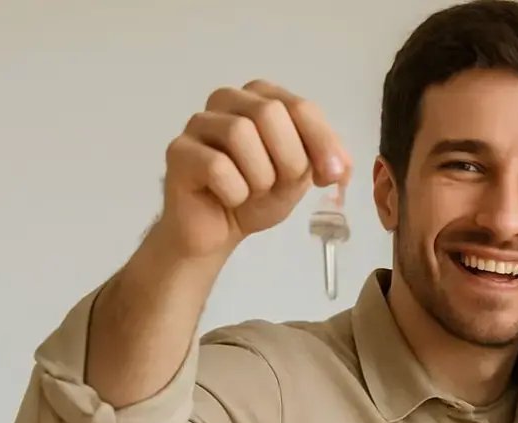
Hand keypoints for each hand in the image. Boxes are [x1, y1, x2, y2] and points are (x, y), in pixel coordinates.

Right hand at [150, 79, 352, 262]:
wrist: (218, 230)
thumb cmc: (257, 196)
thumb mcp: (301, 175)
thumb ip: (323, 160)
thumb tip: (340, 166)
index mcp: (261, 98)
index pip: (301, 107)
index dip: (322, 142)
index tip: (332, 176)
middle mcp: (228, 99)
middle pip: (270, 113)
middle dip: (289, 159)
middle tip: (281, 186)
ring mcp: (199, 122)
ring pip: (240, 133)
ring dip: (259, 176)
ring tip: (252, 191)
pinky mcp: (178, 151)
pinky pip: (216, 166)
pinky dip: (235, 191)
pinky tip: (229, 198)